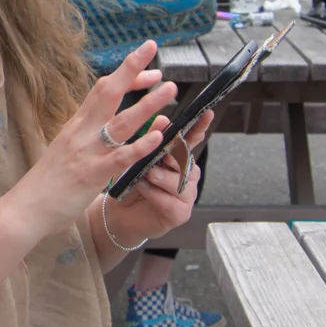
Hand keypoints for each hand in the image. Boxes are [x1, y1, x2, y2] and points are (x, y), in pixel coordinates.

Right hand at [1, 41, 176, 239]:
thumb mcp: (67, 149)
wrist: (25, 208)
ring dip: (148, 105)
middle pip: (108, 92)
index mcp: (76, 125)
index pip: (102, 89)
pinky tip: (158, 136)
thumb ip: (90, 136)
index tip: (148, 68)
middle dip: (132, 69)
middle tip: (152, 48)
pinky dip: (139, 145)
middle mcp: (81, 132)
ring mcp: (86, 152)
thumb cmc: (47, 182)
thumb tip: (113, 124)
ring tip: (170, 90)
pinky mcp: (91, 175)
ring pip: (121, 122)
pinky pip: (119, 157)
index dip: (126, 75)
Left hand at [103, 110, 214, 242]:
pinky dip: (154, 194)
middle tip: (160, 156)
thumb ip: (150, 138)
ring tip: (145, 175)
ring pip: (179, 181)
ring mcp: (186, 194)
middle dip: (172, 157)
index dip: (200, 127)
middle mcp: (187, 174)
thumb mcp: (136, 156)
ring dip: (160, 177)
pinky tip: (143, 189)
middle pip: (187, 160)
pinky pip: (171, 201)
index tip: (207, 113)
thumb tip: (163, 119)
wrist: (118, 212)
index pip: (192, 139)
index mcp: (179, 157)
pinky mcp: (180, 213)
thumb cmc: (129, 181)